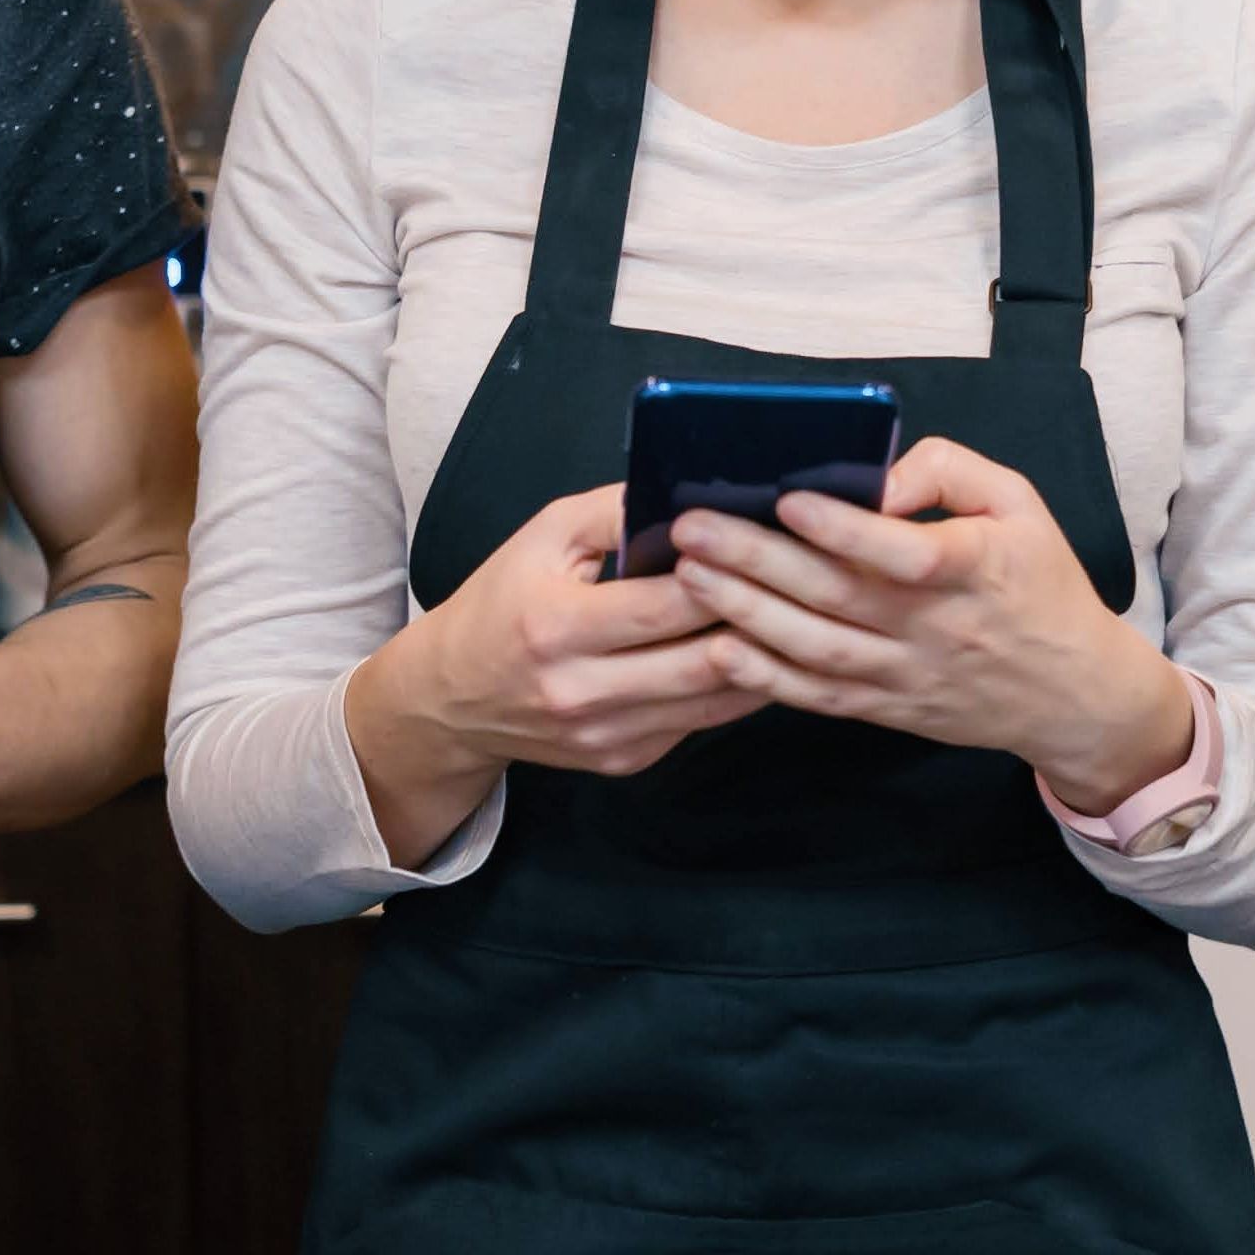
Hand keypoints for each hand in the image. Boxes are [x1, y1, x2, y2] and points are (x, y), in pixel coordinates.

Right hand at [345, 484, 765, 869]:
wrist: (451, 698)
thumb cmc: (501, 602)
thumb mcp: (542, 538)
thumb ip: (613, 512)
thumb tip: (688, 494)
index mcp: (555, 627)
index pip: (661, 606)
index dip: (719, 576)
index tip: (763, 545)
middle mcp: (581, 692)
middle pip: (700, 661)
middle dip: (757, 619)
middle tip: (802, 582)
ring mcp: (607, 736)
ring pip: (715, 701)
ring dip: (763, 658)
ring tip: (799, 616)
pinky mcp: (626, 760)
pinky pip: (701, 724)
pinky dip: (737, 687)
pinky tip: (763, 651)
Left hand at [669, 437, 1195, 813]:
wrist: (1075, 693)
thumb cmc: (1040, 582)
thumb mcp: (1018, 503)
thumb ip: (946, 470)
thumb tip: (874, 476)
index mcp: (977, 568)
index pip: (907, 552)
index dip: (846, 529)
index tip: (789, 499)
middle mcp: (937, 627)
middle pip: (838, 596)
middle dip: (756, 560)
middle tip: (692, 528)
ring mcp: (908, 674)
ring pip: (816, 649)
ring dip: (745, 613)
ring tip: (688, 576)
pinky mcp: (888, 708)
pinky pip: (819, 696)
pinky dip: (766, 678)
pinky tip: (718, 649)